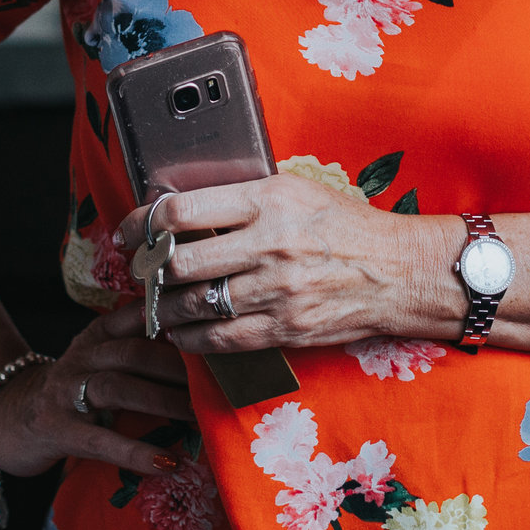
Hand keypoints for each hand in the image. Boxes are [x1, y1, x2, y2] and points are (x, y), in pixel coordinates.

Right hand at [0, 305, 195, 476]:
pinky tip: (167, 463)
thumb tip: (206, 348)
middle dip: (177, 368)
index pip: (138, 315)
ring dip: (163, 401)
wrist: (11, 420)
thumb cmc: (75, 390)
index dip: (175, 318)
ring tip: (198, 416)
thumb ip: (142, 348)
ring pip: (119, 387)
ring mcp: (66, 392)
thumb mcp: (102, 359)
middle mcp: (81, 355)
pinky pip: (101, 440)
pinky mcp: (57, 430)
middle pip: (134, 352)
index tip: (212, 325)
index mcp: (98, 333)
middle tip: (216, 382)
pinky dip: (136, 452)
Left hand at [112, 175, 456, 353]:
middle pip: (181, 263)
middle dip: (149, 271)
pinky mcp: (285, 328)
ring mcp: (278, 290)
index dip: (144, 223)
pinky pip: (220, 339)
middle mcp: (271, 244)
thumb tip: (183, 209)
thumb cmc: (345, 225)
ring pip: (195, 305)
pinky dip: (191, 338)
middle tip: (139, 271)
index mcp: (269, 199)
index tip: (131, 231)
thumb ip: (243, 197)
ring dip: (163, 308)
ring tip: (154, 305)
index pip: (183, 211)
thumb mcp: (296, 190)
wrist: (398, 271)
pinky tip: (181, 331)